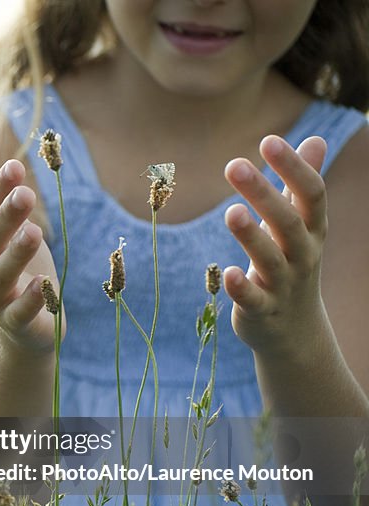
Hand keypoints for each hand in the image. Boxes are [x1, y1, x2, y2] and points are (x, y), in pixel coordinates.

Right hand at [0, 157, 58, 353]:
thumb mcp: (5, 233)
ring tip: (35, 231)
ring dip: (16, 254)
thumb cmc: (16, 269)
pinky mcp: (16, 323)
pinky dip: (31, 298)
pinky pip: (20, 312)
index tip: (16, 167)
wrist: (24, 326)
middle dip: (4, 218)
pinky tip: (44, 283)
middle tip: (26, 193)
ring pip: (0, 276)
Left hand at [223, 135, 330, 354]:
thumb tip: (315, 138)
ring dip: (251, 236)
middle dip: (264, 193)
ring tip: (231, 212)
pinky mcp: (261, 310)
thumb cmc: (291, 264)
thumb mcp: (301, 225)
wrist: (293, 330)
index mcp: (312, 230)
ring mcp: (283, 284)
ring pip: (270, 259)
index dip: (293, 167)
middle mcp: (302, 255)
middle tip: (234, 164)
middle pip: (288, 222)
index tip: (269, 140)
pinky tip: (226, 273)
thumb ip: (301, 185)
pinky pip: (253, 299)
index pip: (311, 194)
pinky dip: (241, 287)